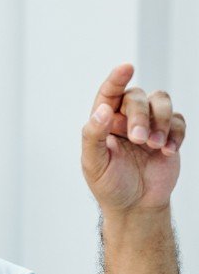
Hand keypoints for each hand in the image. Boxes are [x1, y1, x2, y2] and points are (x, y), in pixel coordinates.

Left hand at [82, 63, 183, 214]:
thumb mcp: (94, 164)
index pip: (109, 94)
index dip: (116, 79)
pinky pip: (179, 120)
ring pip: (161, 101)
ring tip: (154, 146)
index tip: (126, 67)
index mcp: (103, 122)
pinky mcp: (169, 134)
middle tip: (140, 140)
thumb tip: (102, 110)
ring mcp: (149, 124)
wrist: (136, 205)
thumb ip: (94, 136)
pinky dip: (175, 133)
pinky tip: (167, 151)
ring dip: (160, 121)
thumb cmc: (110, 185)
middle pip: (137, 97)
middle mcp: (126, 118)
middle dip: (141, 116)